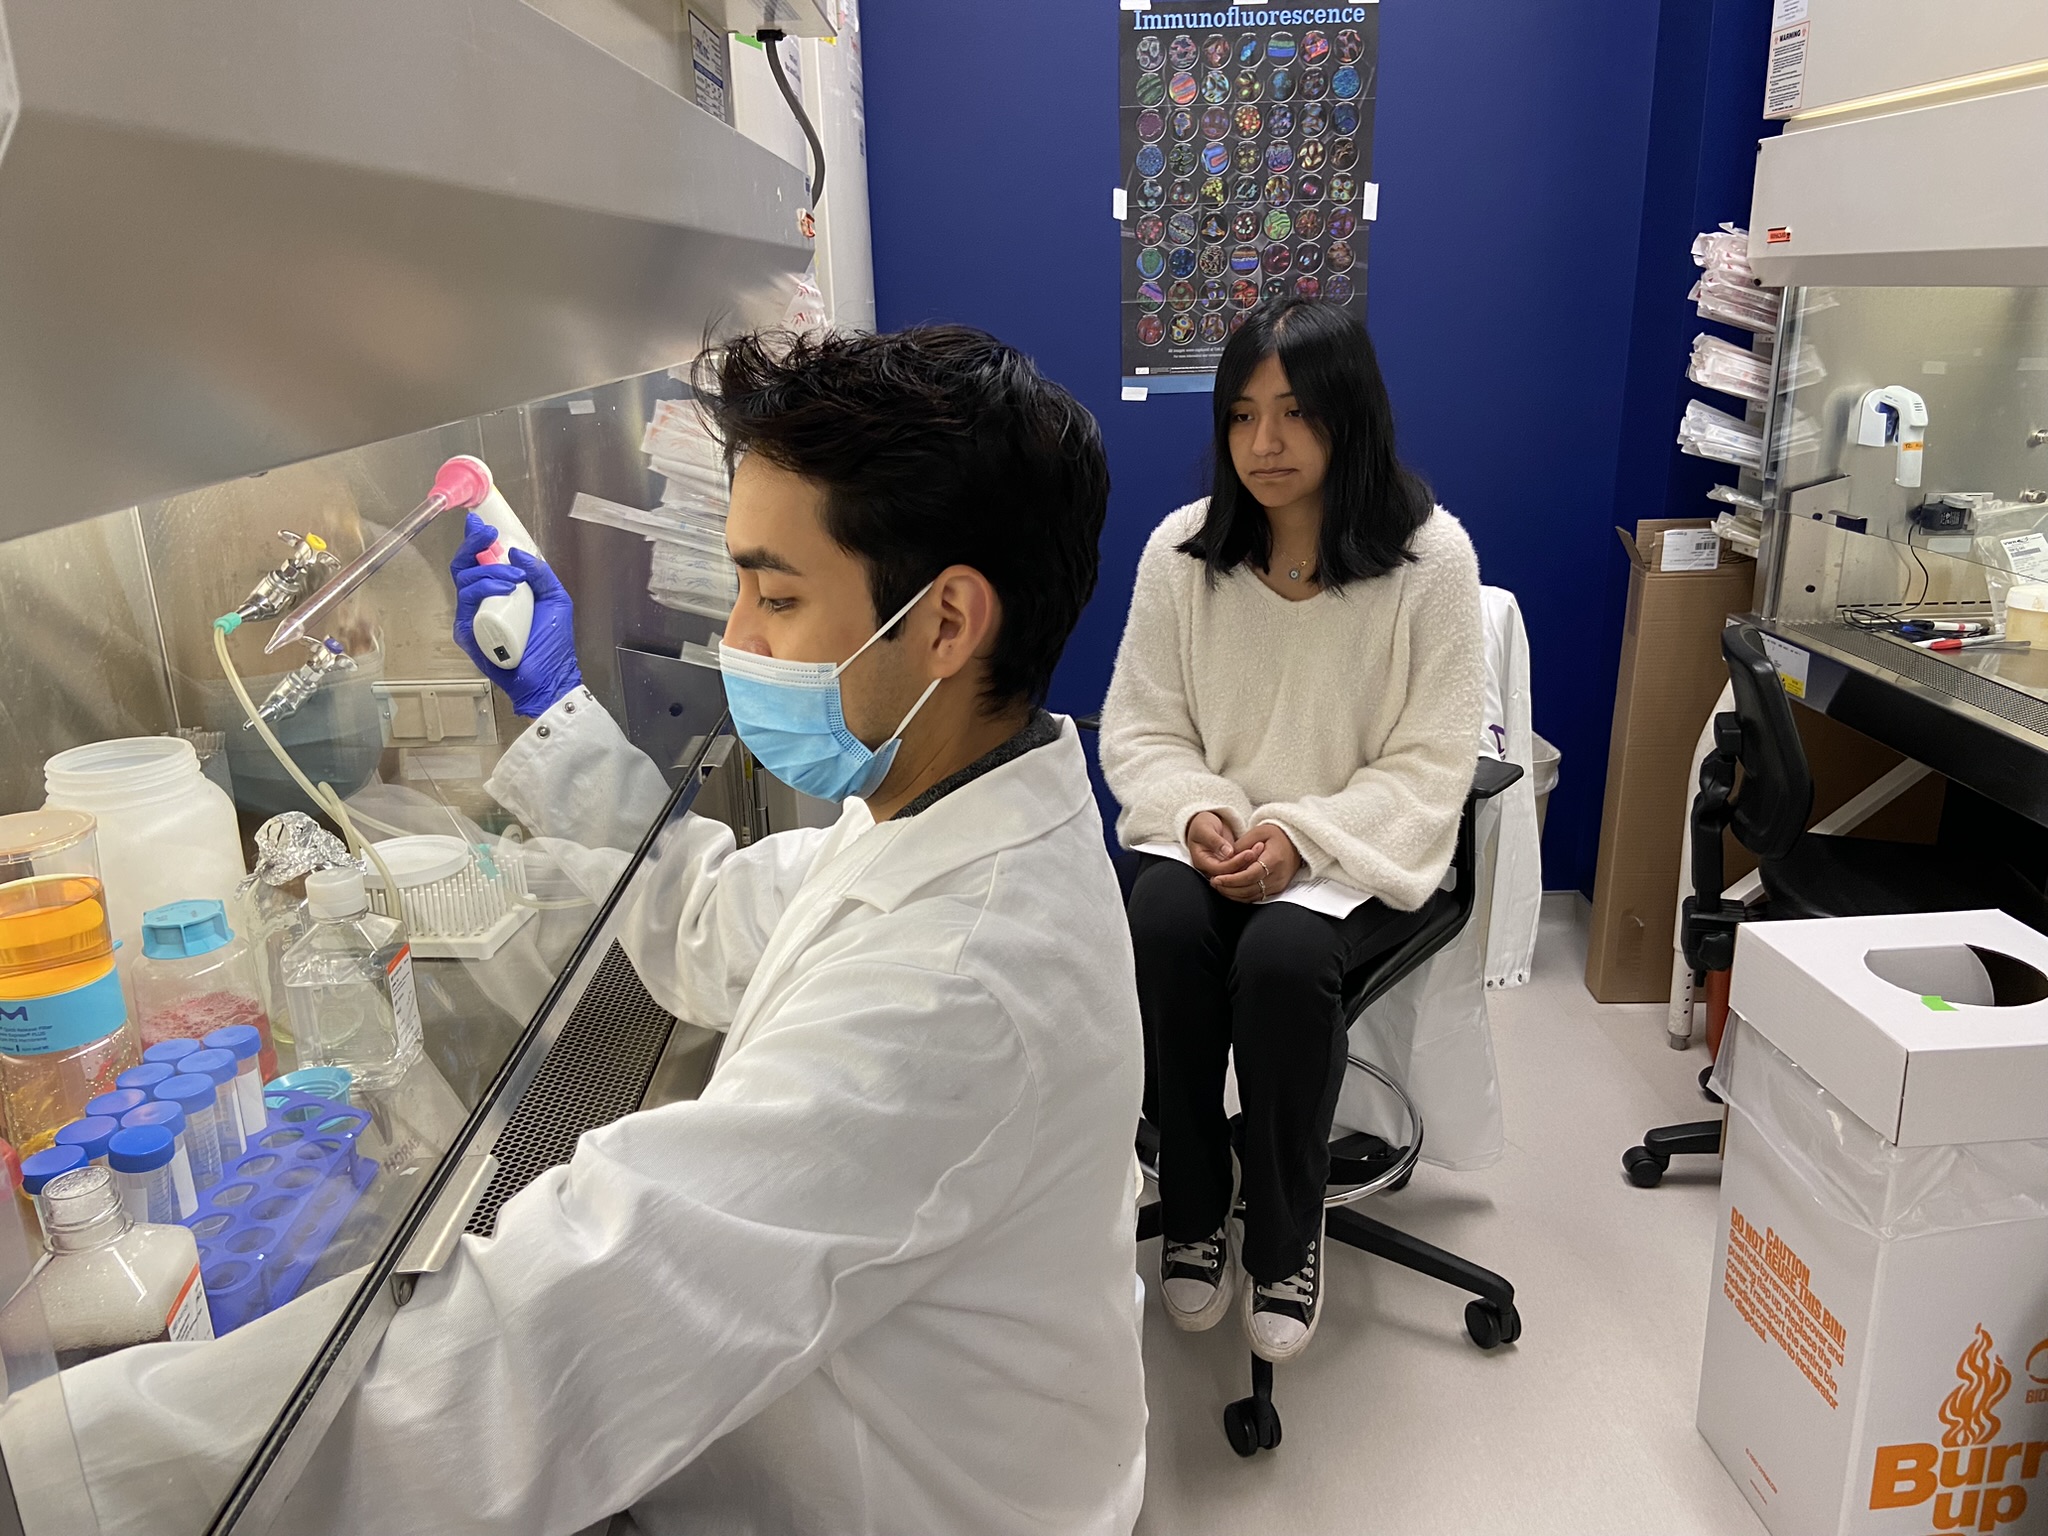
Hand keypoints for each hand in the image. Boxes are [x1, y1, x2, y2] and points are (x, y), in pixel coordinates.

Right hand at [451, 513, 584, 717]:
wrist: (550, 678)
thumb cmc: (552, 644)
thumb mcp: (555, 599)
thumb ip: (541, 573)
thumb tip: (518, 551)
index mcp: (500, 592)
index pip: (481, 561)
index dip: (477, 540)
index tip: (483, 523)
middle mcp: (482, 602)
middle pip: (464, 565)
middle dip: (474, 545)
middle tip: (490, 535)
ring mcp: (472, 616)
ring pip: (465, 580)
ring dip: (490, 569)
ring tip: (515, 576)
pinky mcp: (468, 632)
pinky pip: (467, 602)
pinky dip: (484, 588)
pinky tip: (505, 587)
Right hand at [1186, 811, 1256, 880]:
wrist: (1205, 824)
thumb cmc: (1201, 824)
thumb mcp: (1205, 829)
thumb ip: (1215, 840)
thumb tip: (1227, 852)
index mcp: (1201, 861)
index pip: (1220, 870)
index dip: (1235, 863)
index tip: (1248, 852)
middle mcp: (1211, 868)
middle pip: (1230, 874)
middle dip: (1245, 863)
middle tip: (1257, 849)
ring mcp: (1221, 867)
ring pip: (1237, 872)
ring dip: (1249, 862)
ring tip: (1259, 847)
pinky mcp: (1229, 864)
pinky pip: (1240, 867)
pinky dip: (1249, 860)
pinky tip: (1258, 850)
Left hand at [1207, 823, 1300, 904]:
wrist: (1297, 841)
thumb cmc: (1277, 833)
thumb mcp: (1258, 832)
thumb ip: (1241, 846)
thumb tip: (1225, 859)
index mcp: (1274, 859)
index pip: (1250, 875)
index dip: (1232, 879)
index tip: (1217, 878)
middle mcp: (1278, 875)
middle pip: (1250, 889)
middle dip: (1229, 888)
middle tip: (1214, 882)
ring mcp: (1279, 884)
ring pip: (1252, 896)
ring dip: (1234, 894)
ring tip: (1219, 886)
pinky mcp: (1278, 888)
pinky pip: (1258, 897)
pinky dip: (1243, 896)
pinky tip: (1231, 890)